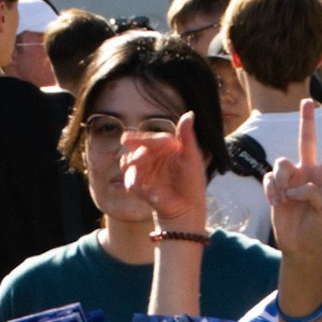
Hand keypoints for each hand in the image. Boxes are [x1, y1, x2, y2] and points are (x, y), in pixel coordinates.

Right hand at [120, 112, 210, 232]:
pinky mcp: (141, 186)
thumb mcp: (192, 158)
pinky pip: (131, 181)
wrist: (187, 209)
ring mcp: (146, 171)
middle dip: (135, 152)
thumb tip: (189, 113)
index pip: (154, 139)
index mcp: (167, 148)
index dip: (145, 138)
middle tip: (128, 155)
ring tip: (131, 170)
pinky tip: (133, 187)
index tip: (139, 138)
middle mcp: (155, 157)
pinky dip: (132, 183)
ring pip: (130, 163)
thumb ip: (187, 136)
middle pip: (140, 150)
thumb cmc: (193, 183)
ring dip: (129, 165)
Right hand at [267, 102, 321, 258]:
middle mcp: (307, 172)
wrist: (301, 244)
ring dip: (281, 181)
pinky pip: (269, 179)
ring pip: (282, 163)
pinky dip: (272, 191)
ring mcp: (290, 179)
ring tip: (284, 198)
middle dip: (306, 120)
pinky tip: (277, 203)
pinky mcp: (275, 187)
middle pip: (306, 140)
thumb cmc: (318, 227)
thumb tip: (292, 186)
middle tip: (306, 101)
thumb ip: (314, 192)